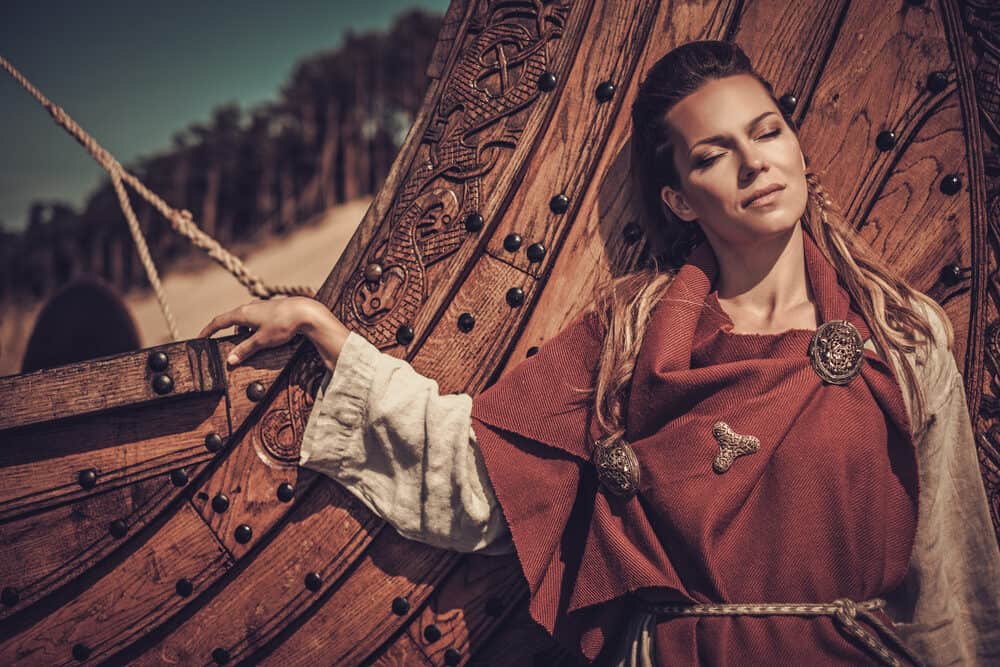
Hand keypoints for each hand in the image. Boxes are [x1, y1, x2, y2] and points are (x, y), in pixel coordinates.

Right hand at [199, 296, 346, 368]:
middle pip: (232, 320)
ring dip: (244, 333)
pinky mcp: (273, 309)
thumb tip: (230, 360)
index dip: (208, 330)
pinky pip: (257, 320)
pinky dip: (255, 329)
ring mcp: (262, 306)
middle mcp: (250, 306)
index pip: (219, 321)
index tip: (200, 338)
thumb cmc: (283, 325)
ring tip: (249, 346)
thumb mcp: (262, 341)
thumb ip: (245, 350)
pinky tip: (264, 337)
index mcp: (242, 313)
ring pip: (246, 320)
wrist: (306, 312)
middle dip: (228, 334)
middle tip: (226, 346)